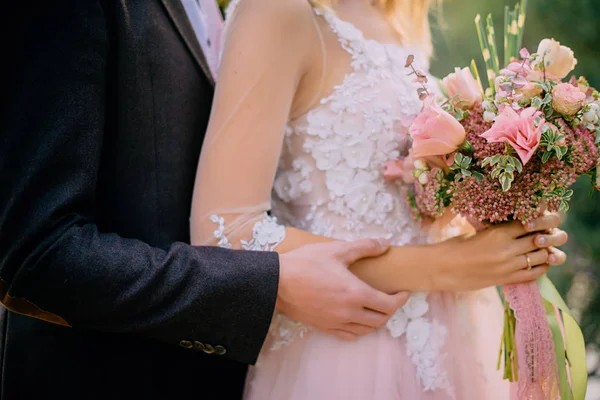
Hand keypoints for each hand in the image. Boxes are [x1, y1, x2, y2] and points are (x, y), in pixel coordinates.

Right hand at [277, 239, 410, 340]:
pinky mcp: (323, 327)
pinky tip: (356, 319)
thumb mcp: (336, 250)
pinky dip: (358, 330)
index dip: (401, 299)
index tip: (404, 292)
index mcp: (355, 294)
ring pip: (365, 330)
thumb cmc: (305, 263)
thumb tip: (385, 244)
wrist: (276, 282)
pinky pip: (348, 335)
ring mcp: (335, 322)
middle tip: (391, 298)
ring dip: (376, 320)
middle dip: (390, 310)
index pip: (388, 304)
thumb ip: (363, 247)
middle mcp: (348, 313)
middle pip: (380, 319)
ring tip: (376, 308)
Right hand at [438, 213, 567, 290]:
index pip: (531, 222)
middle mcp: (507, 249)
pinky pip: (534, 273)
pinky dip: (542, 266)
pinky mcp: (506, 279)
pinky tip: (540, 262)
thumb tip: (517, 227)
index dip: (542, 219)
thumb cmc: (454, 247)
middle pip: (540, 239)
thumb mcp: (476, 232)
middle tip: (550, 232)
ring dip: (546, 251)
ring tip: (544, 247)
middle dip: (549, 234)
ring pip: (541, 256)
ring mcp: (508, 266)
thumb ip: (498, 230)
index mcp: (498, 232)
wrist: (441, 268)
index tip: (546, 218)